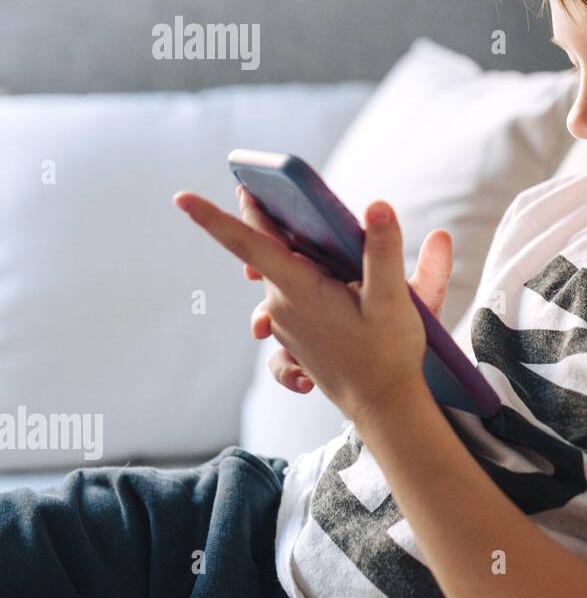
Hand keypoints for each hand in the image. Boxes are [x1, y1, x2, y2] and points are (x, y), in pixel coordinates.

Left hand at [173, 186, 446, 420]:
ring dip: (290, 255)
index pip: (249, 245)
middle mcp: (282, 305)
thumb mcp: (394, 301)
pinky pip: (283, 308)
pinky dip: (296, 291)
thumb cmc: (388, 354)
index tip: (180, 198)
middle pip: (264, 250)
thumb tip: (377, 205)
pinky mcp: (293, 338)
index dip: (214, 219)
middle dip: (266, 219)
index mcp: (299, 289)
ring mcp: (284, 324)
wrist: (383, 409)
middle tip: (267, 188)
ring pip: (276, 275)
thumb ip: (383, 252)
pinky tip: (321, 289)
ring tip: (315, 240)